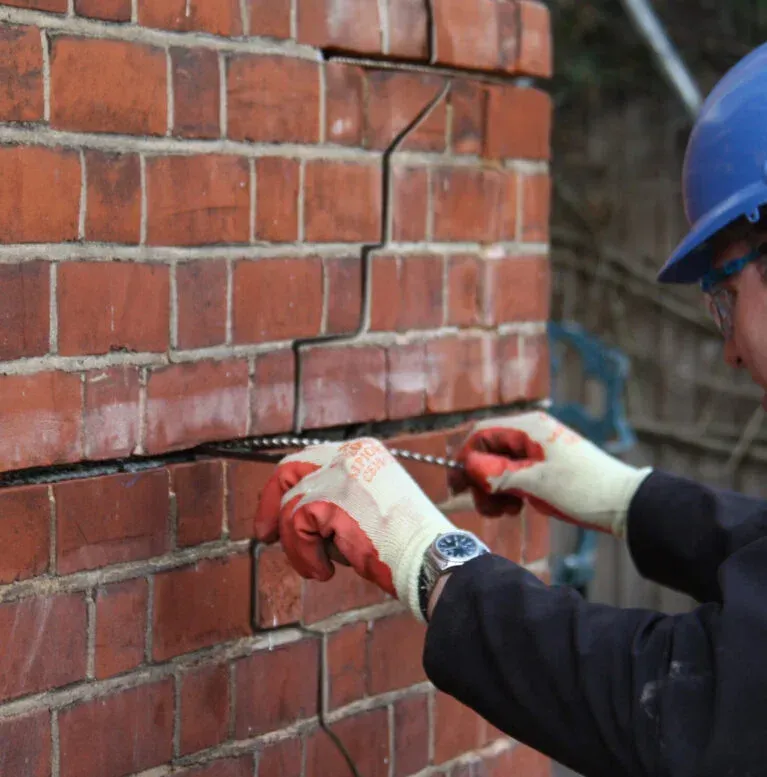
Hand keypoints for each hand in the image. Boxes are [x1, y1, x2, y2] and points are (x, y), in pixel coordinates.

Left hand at [255, 438, 455, 619]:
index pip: (310, 459)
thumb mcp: (373, 503)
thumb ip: (341, 496)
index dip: (288, 487)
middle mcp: (349, 455)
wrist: (430, 558)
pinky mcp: (329, 501)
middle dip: (270, 503)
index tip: (277, 513)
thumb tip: (301, 512)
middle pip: (289, 471)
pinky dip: (304, 555)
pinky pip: (295, 529)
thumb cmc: (407, 542)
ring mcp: (338, 476)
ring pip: (289, 508)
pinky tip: (325, 571)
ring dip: (297, 545)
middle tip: (265, 534)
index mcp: (363, 452)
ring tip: (319, 566)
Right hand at [451, 411, 651, 537]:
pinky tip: (517, 507)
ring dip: (494, 489)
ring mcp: (538, 449)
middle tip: (487, 507)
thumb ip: (498, 472)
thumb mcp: (535, 482)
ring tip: (506, 511)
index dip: (464, 458)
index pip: (481, 433)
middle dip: (481, 479)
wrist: (624, 503)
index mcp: (529, 427)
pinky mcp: (544, 465)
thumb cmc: (583, 488)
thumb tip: (468, 467)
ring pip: (499, 464)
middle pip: (488, 450)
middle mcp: (530, 433)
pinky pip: (514, 473)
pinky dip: (508, 490)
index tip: (456, 486)